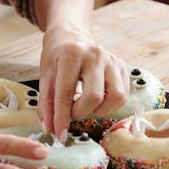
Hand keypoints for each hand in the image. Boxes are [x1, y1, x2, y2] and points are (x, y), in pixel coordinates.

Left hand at [37, 22, 128, 138]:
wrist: (71, 34)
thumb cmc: (56, 55)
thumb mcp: (45, 74)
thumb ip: (46, 102)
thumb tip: (50, 129)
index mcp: (71, 53)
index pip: (66, 92)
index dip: (62, 117)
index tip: (60, 134)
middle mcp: (94, 54)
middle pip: (94, 97)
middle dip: (80, 113)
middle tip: (72, 112)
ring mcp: (111, 60)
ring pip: (115, 97)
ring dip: (100, 109)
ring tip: (87, 105)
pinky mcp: (122, 66)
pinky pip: (123, 95)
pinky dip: (111, 105)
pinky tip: (98, 100)